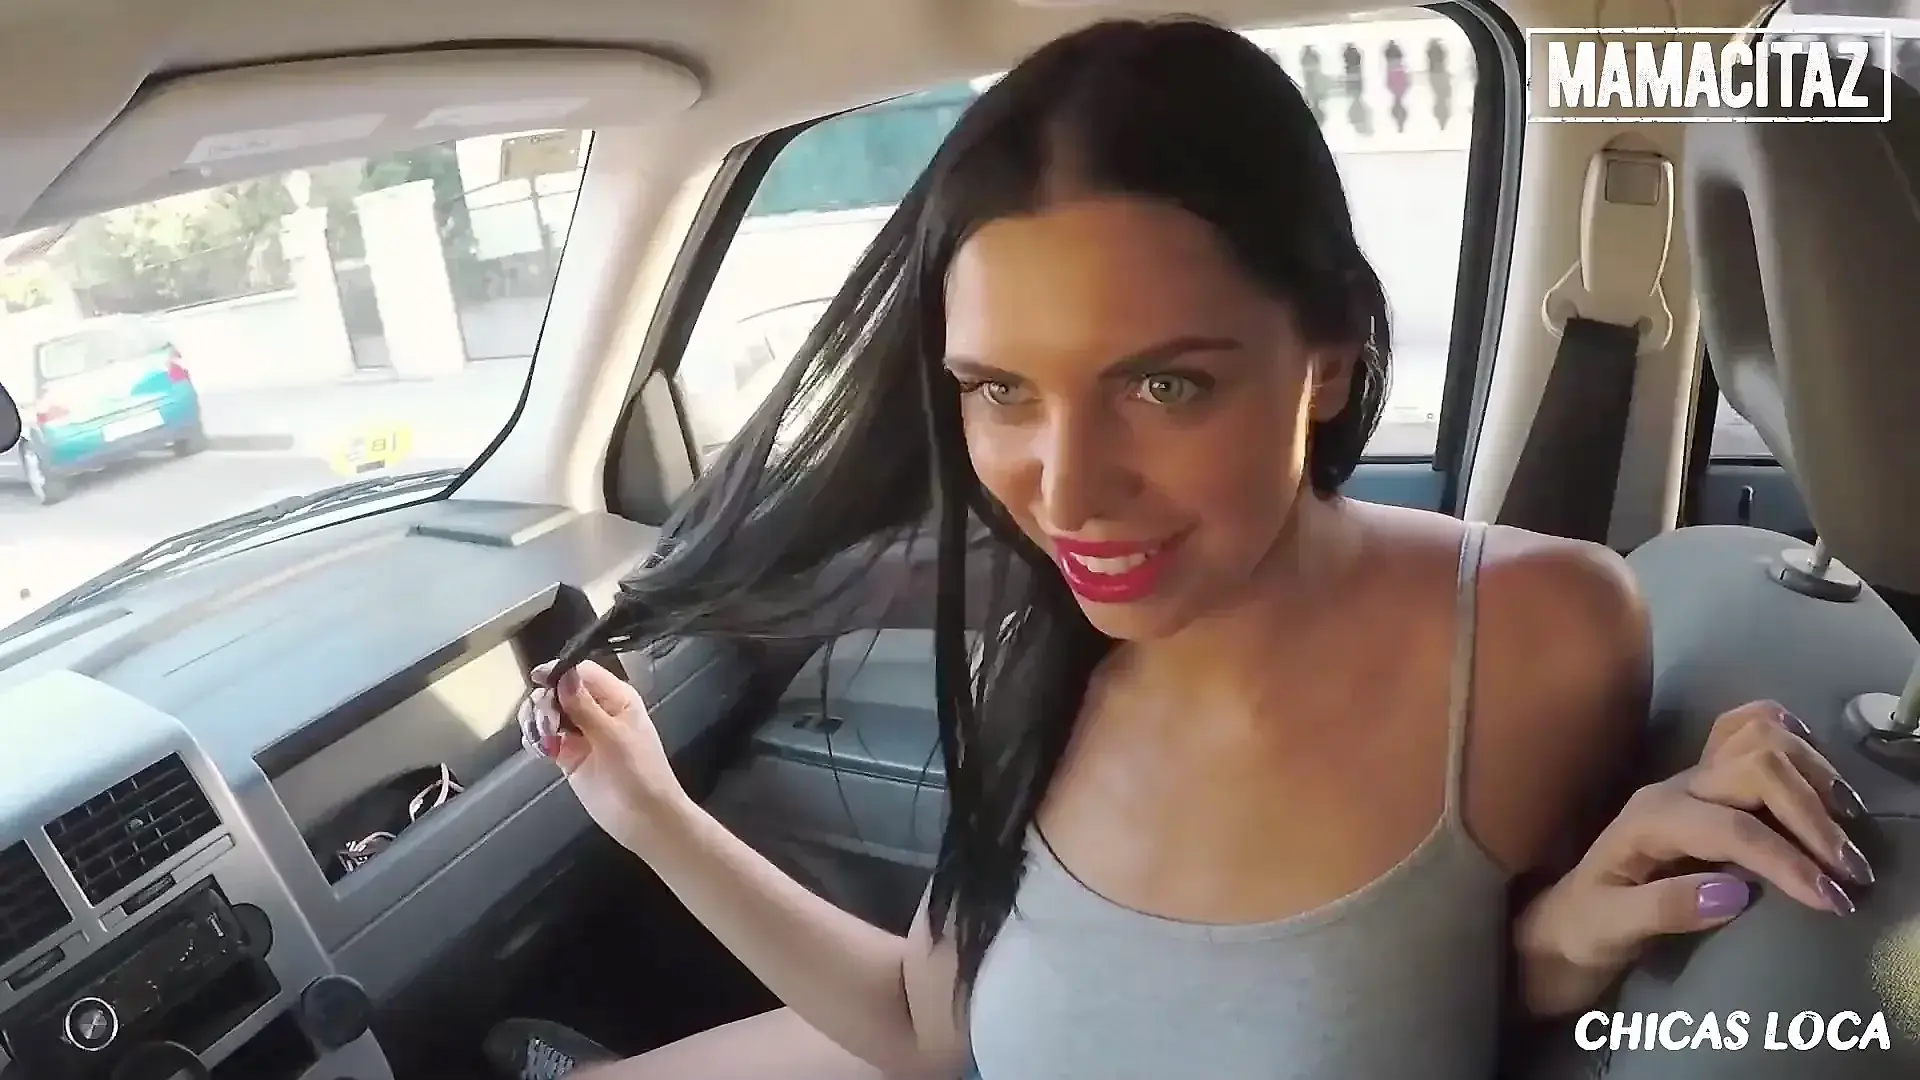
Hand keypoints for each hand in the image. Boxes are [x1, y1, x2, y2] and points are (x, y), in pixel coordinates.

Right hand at [521, 659, 686, 842]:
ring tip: (544, 740)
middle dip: (545, 702)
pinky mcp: (569, 757)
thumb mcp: (612, 736)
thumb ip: (584, 706)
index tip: (538, 680)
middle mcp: (597, 711)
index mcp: (616, 698)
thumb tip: (563, 674)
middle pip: (559, 691)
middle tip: (547, 723)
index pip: (582, 672)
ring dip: (537, 721)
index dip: (559, 673)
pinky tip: (540, 749)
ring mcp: (581, 734)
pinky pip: (545, 739)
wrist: (644, 819)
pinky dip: (537, 740)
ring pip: (548, 714)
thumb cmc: (639, 773)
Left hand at [1517, 700, 1871, 1011]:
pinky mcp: (1706, 785)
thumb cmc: (1587, 926)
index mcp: (1650, 820)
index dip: (1786, 860)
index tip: (1830, 899)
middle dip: (1811, 815)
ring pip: (1759, 739)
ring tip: (1848, 823)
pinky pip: (1746, 734)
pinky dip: (1788, 741)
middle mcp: (1673, 788)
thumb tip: (1734, 894)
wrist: (1570, 916)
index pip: (1732, 828)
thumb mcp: (1611, 928)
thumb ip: (1664, 910)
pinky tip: (1815, 768)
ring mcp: (1690, 780)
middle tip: (1851, 870)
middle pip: (1755, 768)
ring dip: (1812, 774)